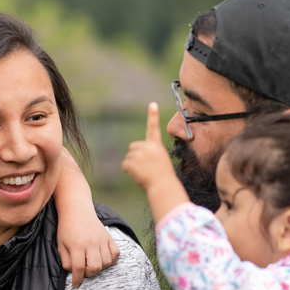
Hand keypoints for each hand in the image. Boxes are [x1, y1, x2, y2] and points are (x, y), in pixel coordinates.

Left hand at [58, 212, 120, 287]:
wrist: (77, 210)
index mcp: (76, 245)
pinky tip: (102, 258)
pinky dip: (111, 259)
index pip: (79, 267)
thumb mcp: (60, 245)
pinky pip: (115, 253)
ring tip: (92, 262)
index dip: (77, 279)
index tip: (76, 284)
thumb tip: (74, 273)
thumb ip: (66, 261)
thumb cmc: (66, 229)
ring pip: (106, 262)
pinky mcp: (108, 237)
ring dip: (99, 267)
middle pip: (95, 267)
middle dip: (89, 273)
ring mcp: (101, 240)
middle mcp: (91, 243)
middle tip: (83, 270)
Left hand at [123, 103, 190, 224]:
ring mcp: (138, 153)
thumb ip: (150, 155)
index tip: (152, 104)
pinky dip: (129, 171)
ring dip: (133, 165)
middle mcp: (147, 146)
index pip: (154, 127)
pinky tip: (139, 175)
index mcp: (156, 146)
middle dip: (135, 155)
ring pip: (129, 157)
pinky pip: (125, 165)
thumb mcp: (160, 162)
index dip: (153, 115)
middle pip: (133, 147)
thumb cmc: (164, 177)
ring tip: (145, 173)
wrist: (162, 186)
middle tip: (146, 166)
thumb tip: (139, 158)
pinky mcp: (131, 161)